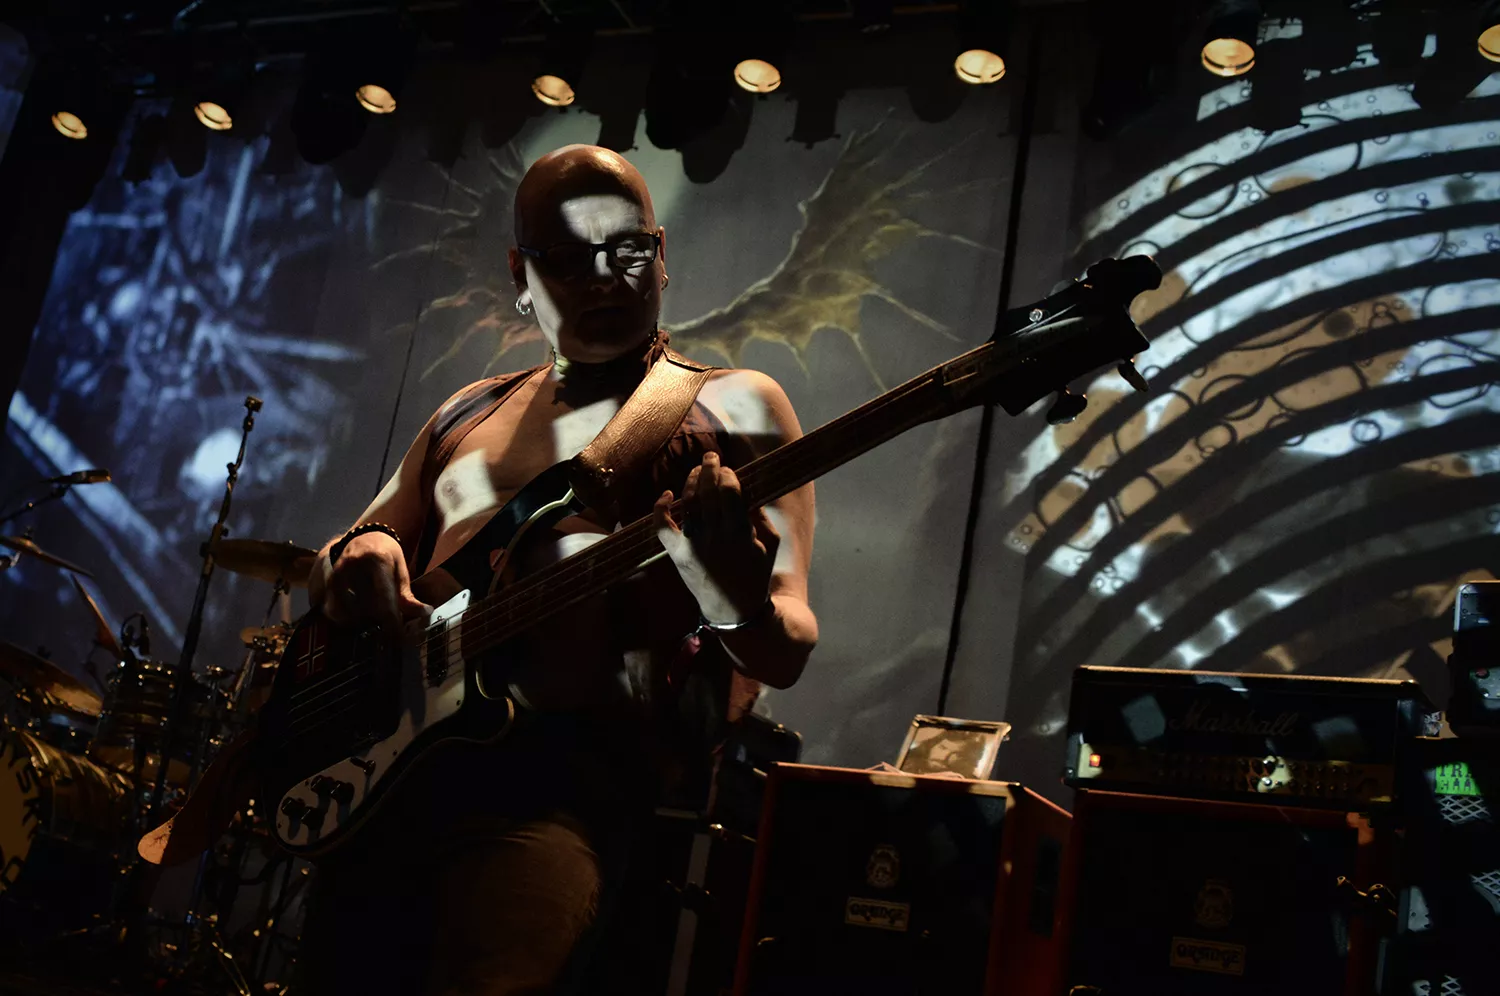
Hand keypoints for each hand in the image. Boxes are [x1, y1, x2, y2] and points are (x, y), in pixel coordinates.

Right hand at [315, 530, 430, 635]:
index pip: (384, 598)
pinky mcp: (327, 581)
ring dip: (360, 620)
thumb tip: (426, 612)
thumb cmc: (386, 556)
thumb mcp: (400, 570)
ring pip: (348, 612)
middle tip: (386, 621)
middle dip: (378, 620)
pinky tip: (354, 614)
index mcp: (378, 561)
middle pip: (366, 609)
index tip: (397, 638)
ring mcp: (338, 573)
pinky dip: (343, 617)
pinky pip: (332, 609)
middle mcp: (354, 565)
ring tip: (370, 613)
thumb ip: (407, 594)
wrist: (363, 537)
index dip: (391, 621)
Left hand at [654, 451, 778, 624]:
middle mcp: (714, 536)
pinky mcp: (676, 554)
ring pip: (687, 502)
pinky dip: (661, 508)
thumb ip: (760, 516)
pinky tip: (667, 495)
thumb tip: (746, 490)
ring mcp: (692, 545)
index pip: (730, 491)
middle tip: (711, 457)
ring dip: (691, 481)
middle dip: (709, 468)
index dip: (728, 474)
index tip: (729, 470)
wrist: (733, 609)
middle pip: (707, 491)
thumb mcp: (769, 545)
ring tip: (697, 471)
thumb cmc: (755, 574)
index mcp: (740, 532)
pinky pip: (662, 527)